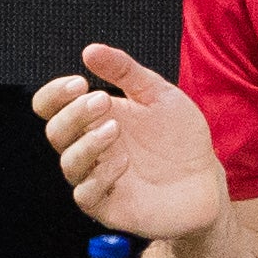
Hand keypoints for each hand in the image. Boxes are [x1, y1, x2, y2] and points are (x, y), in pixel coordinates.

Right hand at [30, 42, 231, 245]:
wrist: (206, 179)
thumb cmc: (178, 137)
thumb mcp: (157, 94)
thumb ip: (125, 72)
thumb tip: (90, 50)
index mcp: (93, 119)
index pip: (51, 107)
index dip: (54, 94)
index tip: (78, 83)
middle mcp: (89, 148)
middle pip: (55, 132)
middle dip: (74, 114)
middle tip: (103, 101)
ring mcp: (97, 178)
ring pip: (69, 163)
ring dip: (87, 143)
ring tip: (115, 129)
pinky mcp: (108, 207)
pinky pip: (86, 195)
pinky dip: (100, 177)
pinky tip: (123, 163)